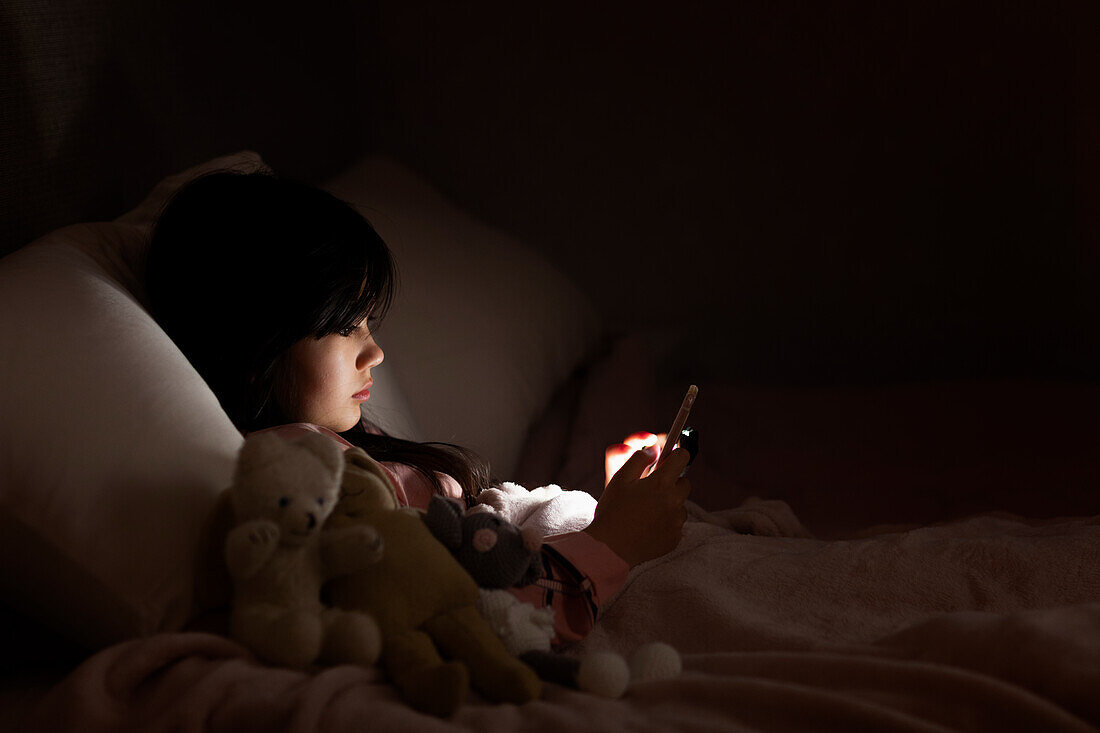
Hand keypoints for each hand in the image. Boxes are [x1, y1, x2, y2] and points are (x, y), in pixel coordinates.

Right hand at [585, 442, 691, 567]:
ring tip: (647, 511)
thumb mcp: (620, 478)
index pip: (682, 457)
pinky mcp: (675, 538)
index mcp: (661, 483)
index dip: (674, 456)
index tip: (667, 461)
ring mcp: (676, 521)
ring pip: (681, 505)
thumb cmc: (612, 511)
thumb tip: (654, 450)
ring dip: (670, 504)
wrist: (609, 548)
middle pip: (685, 483)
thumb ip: (639, 459)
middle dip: (672, 482)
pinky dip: (667, 522)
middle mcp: (674, 501)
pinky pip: (676, 523)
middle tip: (651, 490)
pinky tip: (649, 526)